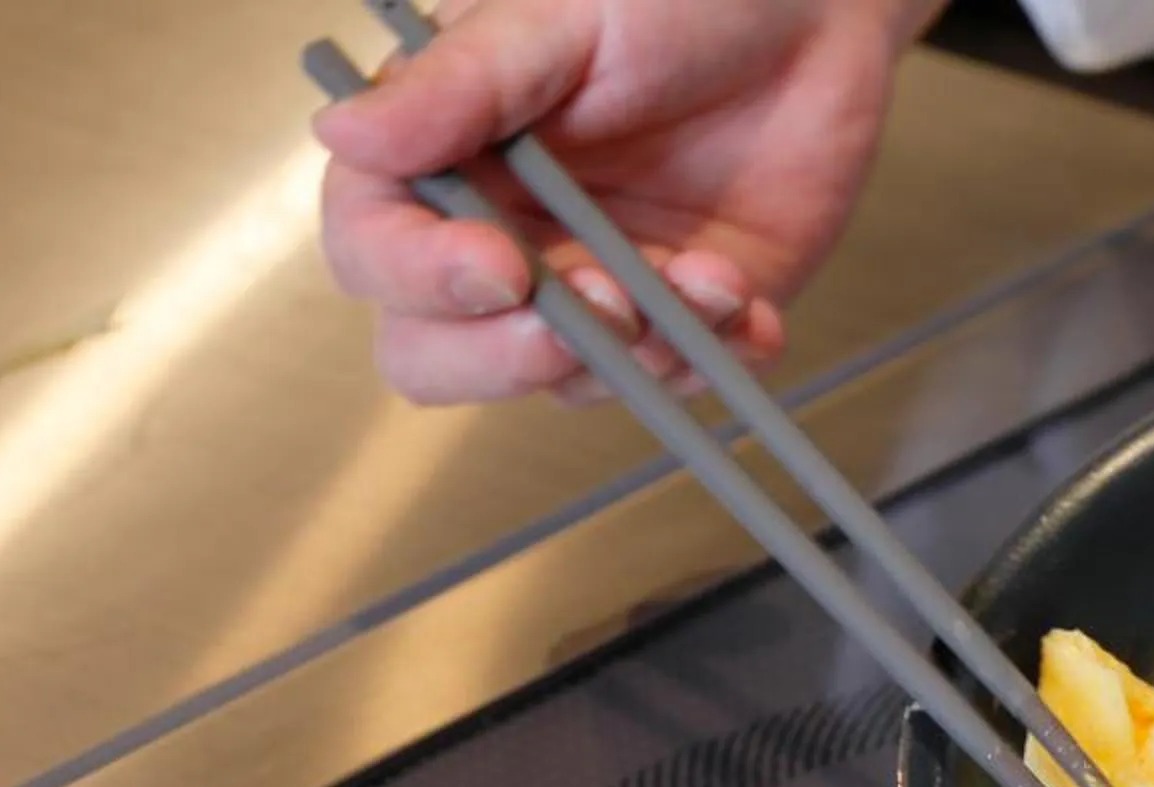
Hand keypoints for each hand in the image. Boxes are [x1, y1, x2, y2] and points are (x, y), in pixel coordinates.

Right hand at [314, 0, 942, 404]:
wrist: (810, 11)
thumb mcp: (555, 18)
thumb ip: (457, 84)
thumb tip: (343, 131)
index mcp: (442, 161)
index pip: (376, 252)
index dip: (423, 279)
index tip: (497, 267)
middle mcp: (502, 237)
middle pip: (437, 356)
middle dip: (506, 357)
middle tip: (593, 308)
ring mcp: (589, 288)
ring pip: (565, 383)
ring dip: (634, 350)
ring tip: (704, 279)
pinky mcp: (680, 317)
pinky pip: (678, 377)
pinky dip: (714, 353)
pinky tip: (741, 295)